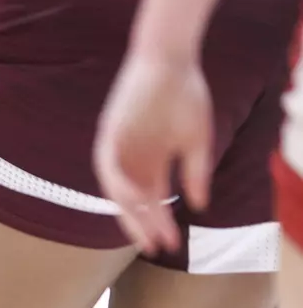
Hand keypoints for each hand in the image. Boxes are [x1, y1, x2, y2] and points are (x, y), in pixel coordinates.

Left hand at [94, 52, 207, 253]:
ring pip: (117, 189)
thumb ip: (195, 172)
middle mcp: (131, 158)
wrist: (171, 60)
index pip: (151, 199)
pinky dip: (118, 183)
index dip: (160, 221)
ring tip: (144, 232)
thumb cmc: (185, 94)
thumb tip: (199, 206)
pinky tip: (132, 199)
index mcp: (151, 161)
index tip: (171, 243)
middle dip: (143, 224)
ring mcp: (118, 147)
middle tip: (154, 247)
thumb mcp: (196, 140)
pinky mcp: (108, 133)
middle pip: (132, 201)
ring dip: (129, 211)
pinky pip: (107, 166)